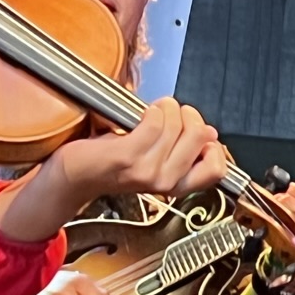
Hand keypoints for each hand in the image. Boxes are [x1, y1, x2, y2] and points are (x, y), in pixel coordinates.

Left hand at [56, 98, 228, 206]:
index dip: (214, 146)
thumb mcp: (158, 163)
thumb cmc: (114, 165)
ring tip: (156, 110)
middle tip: (174, 113)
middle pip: (200, 137)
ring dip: (167, 108)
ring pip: (177, 126)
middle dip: (189, 116)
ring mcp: (147, 171)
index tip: (200, 136)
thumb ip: (185, 152)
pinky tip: (143, 113)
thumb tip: (210, 134)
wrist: (77, 174)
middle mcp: (165, 181)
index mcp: (177, 185)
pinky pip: (154, 123)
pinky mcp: (128, 157)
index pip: (217, 169)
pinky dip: (152, 111)